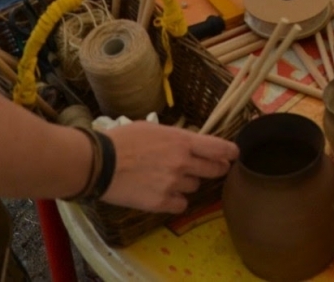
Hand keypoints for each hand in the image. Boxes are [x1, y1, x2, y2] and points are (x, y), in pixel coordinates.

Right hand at [101, 123, 237, 213]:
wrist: (100, 163)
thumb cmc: (123, 140)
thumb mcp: (153, 129)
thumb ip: (176, 138)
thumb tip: (189, 145)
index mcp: (182, 141)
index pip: (219, 148)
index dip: (230, 152)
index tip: (234, 155)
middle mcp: (183, 163)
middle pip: (214, 170)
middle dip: (215, 169)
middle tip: (209, 168)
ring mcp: (173, 184)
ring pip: (195, 187)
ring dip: (188, 183)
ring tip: (168, 178)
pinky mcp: (162, 203)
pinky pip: (181, 204)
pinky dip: (175, 200)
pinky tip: (163, 193)